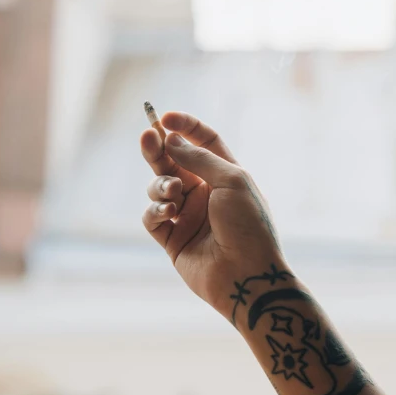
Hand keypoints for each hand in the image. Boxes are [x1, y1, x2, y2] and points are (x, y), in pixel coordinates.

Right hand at [141, 112, 287, 317]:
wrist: (247, 276)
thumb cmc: (249, 226)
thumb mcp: (233, 181)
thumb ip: (200, 159)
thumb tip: (170, 140)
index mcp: (226, 176)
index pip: (204, 142)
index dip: (185, 127)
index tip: (165, 118)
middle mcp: (206, 193)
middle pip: (174, 161)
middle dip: (158, 148)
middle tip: (147, 135)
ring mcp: (188, 216)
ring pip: (159, 187)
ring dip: (160, 184)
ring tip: (173, 192)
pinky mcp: (173, 239)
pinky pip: (152, 216)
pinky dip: (155, 210)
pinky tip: (169, 213)